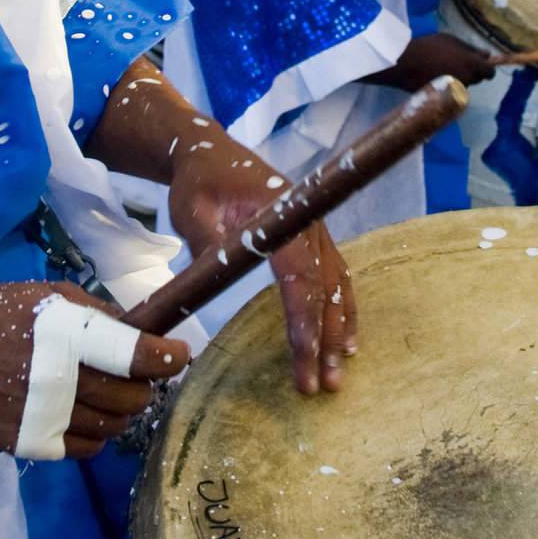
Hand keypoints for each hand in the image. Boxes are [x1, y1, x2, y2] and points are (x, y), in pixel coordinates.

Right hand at [0, 281, 187, 458]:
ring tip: (112, 394)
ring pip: (115, 425)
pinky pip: (87, 448)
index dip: (165, 357)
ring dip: (123, 410)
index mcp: (63, 334)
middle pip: (132, 396)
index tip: (179, 356)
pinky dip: (97, 434)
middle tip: (140, 376)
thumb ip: (91, 313)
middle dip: (146, 385)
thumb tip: (135, 330)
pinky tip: (85, 415)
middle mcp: (58, 377)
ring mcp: (44, 415)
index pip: (132, 354)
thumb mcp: (41, 296)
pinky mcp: (31, 444)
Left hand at [171, 162, 355, 395]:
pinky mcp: (313, 237)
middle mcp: (307, 222)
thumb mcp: (192, 210)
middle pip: (324, 286)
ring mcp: (314, 229)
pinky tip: (345, 339)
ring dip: (339, 329)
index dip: (304, 321)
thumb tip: (220, 282)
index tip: (304, 359)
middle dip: (325, 338)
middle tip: (322, 385)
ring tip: (337, 373)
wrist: (210, 153)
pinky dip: (343, 308)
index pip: (300, 275)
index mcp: (281, 213)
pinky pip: (336, 275)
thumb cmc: (198, 182)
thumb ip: (210, 244)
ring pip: (337, 284)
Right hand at [369, 31, 494, 91]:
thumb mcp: (450, 40)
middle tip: (456, 63)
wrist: (404, 63)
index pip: (490, 72)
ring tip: (444, 69)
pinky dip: (448, 86)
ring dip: (460, 78)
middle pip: (477, 79)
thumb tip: (487, 55)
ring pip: (465, 85)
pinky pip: (452, 91)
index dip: (486, 68)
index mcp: (472, 65)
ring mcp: (456, 90)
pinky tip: (437, 77)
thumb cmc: (428, 47)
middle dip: (471, 72)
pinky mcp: (445, 97)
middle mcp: (468, 80)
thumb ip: (470, 48)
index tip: (477, 63)